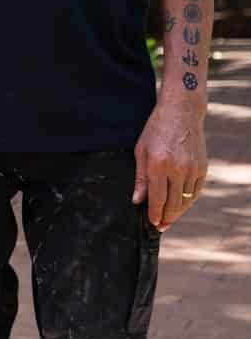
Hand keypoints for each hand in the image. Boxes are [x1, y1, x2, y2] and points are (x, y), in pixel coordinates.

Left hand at [133, 98, 207, 229]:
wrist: (181, 112)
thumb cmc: (156, 130)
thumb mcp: (141, 151)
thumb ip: (140, 178)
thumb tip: (137, 200)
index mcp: (158, 164)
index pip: (157, 198)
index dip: (154, 214)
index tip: (153, 223)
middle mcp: (177, 168)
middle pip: (173, 203)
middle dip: (166, 217)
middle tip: (161, 226)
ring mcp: (192, 168)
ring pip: (186, 200)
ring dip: (178, 212)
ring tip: (169, 218)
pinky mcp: (202, 167)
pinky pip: (195, 191)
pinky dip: (188, 201)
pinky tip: (181, 205)